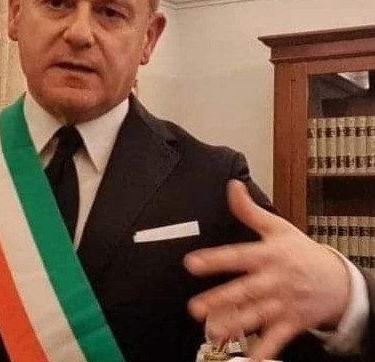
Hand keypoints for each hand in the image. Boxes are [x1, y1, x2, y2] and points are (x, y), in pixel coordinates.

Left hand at [183, 179, 350, 359]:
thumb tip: (231, 186)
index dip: (215, 259)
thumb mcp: (278, 228)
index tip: (192, 263)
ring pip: (256, 316)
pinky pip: (276, 339)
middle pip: (244, 291)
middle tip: (195, 307)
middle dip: (220, 300)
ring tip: (212, 331)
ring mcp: (283, 303)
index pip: (238, 257)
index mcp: (268, 255)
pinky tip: (248, 358)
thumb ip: (250, 211)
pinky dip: (263, 350)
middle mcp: (273, 280)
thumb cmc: (301, 252)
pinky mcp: (291, 323)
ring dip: (235, 324)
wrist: (339, 281)